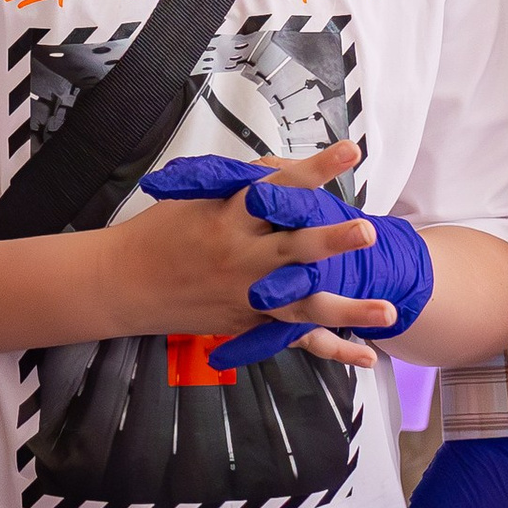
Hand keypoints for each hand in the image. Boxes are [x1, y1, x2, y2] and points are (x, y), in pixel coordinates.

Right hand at [140, 156, 433, 366]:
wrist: (120, 283)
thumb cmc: (158, 232)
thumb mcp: (197, 196)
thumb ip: (244, 184)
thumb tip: (285, 168)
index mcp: (229, 215)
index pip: (279, 186)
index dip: (316, 168)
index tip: (350, 152)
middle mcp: (241, 256)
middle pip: (294, 248)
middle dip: (331, 240)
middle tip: (367, 232)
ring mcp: (246, 294)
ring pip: (303, 303)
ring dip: (347, 309)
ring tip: (387, 312)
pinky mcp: (247, 322)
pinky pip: (294, 338)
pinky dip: (331, 349)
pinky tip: (366, 356)